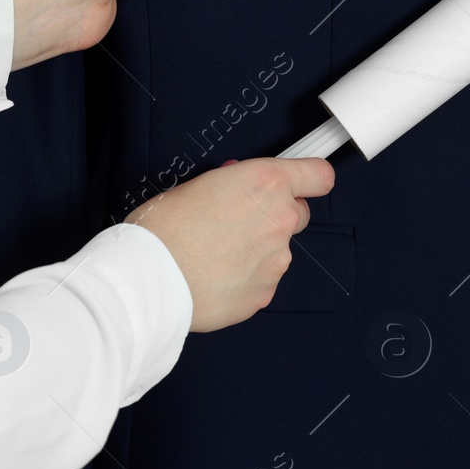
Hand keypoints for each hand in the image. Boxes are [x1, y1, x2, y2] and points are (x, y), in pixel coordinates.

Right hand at [127, 158, 335, 331]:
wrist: (151, 278)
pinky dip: (244, 278)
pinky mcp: (265, 293)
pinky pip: (262, 280)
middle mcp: (279, 220)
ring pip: (277, 250)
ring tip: (214, 255)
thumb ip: (231, 185)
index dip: (310, 179)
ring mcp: (276, 260)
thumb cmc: (163, 229)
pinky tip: (215, 276)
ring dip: (255, 251)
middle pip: (298, 214)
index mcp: (265, 183)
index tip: (304, 183)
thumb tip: (236, 188)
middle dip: (274, 216)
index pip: (318, 175)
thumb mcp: (196, 184)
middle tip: (238, 222)